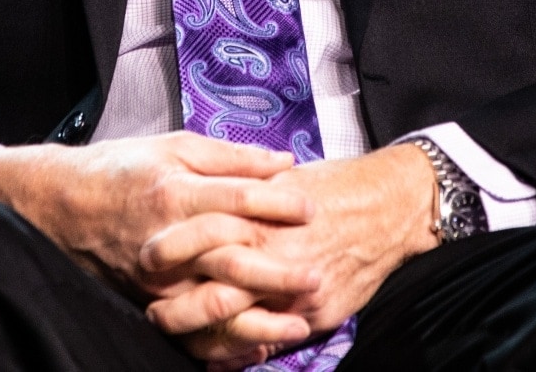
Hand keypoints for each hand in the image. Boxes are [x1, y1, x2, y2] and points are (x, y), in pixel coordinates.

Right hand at [0, 130, 319, 330]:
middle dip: (277, 271)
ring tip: (299, 323)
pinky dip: (226, 342)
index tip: (310, 208)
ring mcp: (158, 277)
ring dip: (260, 318)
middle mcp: (168, 238)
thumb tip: (282, 162)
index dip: (277, 204)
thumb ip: (230, 157)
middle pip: (231, 258)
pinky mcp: (150, 301)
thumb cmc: (121, 170)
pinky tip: (259, 346)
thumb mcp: (173, 147)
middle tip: (316, 276)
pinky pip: (192, 329)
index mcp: (175, 192)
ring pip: (214, 303)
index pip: (236, 199)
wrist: (64, 206)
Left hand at [138, 144, 438, 369]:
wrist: (389, 206)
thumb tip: (205, 203)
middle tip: (154, 313)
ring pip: (237, 326)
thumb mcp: (279, 182)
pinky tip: (224, 359)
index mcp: (256, 217)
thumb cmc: (332, 188)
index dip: (169, 251)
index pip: (199, 240)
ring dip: (205, 338)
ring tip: (185, 340)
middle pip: (211, 293)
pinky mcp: (315, 315)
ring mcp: (293, 292)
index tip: (146, 258)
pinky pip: (271, 343)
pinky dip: (243, 353)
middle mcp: (271, 257)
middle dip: (177, 310)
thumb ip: (243, 197)